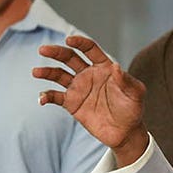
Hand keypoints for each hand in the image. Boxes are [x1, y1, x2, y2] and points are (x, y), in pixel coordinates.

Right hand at [34, 35, 148, 164]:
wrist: (125, 132)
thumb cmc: (133, 109)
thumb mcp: (136, 94)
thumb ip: (126, 80)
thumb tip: (116, 66)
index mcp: (104, 67)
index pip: (90, 49)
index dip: (80, 43)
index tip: (69, 40)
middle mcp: (89, 74)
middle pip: (69, 58)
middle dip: (56, 52)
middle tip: (43, 49)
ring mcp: (79, 88)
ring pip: (59, 75)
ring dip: (47, 72)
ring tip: (36, 72)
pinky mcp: (72, 103)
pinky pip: (56, 96)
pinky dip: (47, 96)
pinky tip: (42, 99)